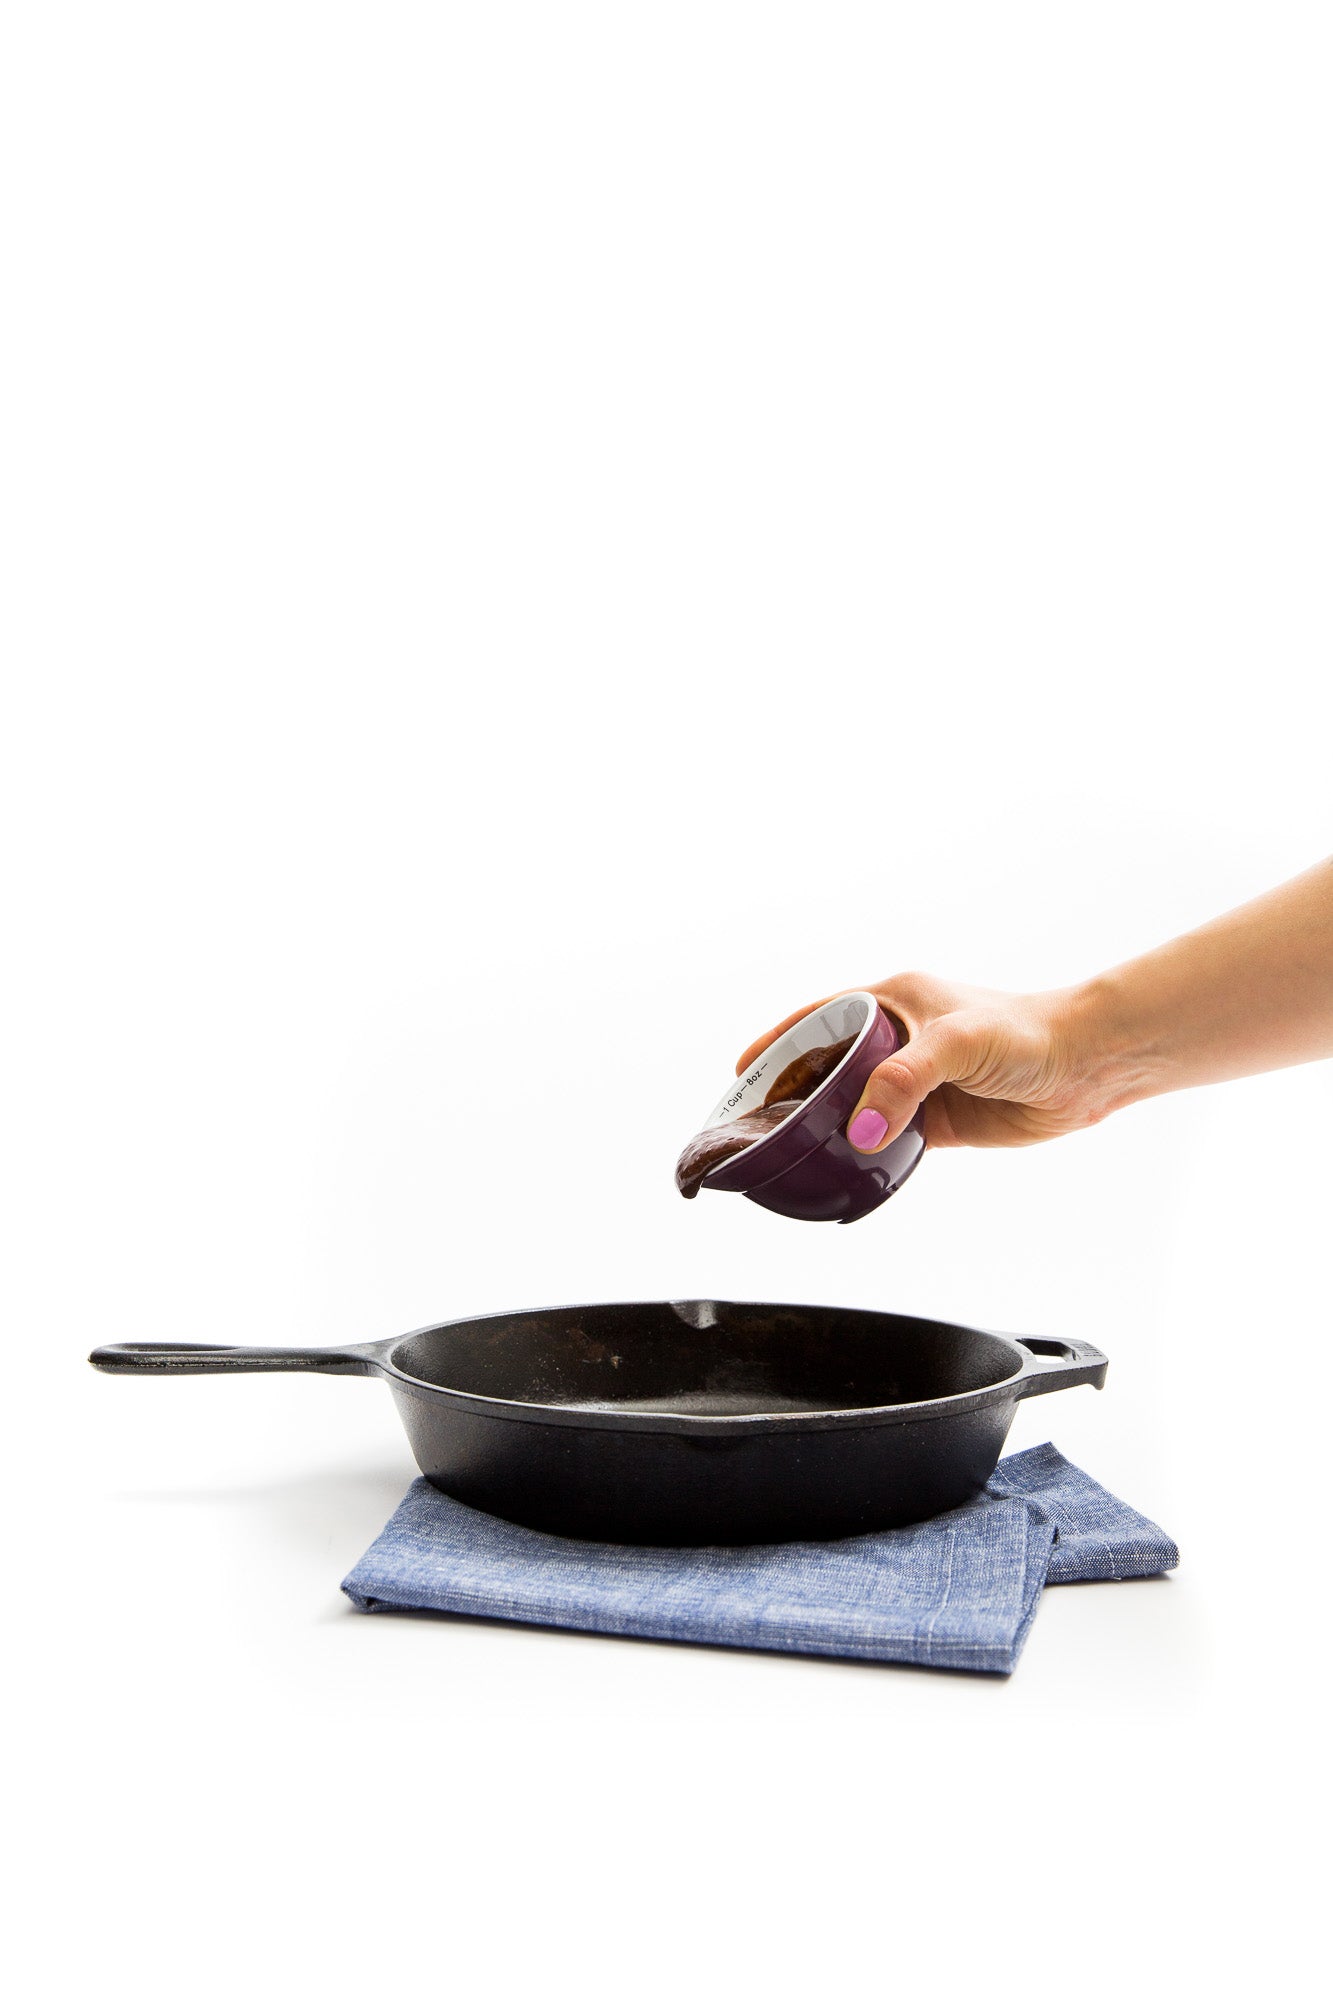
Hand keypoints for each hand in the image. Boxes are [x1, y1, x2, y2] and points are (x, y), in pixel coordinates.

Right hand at [735, 974, 1109, 1152]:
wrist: (1087, 1065)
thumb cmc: (1028, 1032)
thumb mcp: (955, 1045)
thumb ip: (904, 1082)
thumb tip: (861, 1132)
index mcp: (893, 1000)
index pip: (818, 1017)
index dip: (778, 1042)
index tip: (743, 1069)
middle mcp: (899, 1037)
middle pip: (829, 1064)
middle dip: (793, 1089)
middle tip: (757, 1120)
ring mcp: (917, 1080)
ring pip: (855, 1103)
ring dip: (828, 1124)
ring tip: (787, 1149)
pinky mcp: (937, 1118)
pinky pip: (886, 1135)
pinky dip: (863, 1151)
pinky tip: (842, 1166)